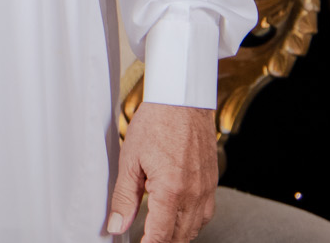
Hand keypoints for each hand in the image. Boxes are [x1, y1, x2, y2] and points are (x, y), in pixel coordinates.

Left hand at [105, 102, 216, 240]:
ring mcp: (206, 190)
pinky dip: (191, 223)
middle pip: (179, 238)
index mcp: (171, 190)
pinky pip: (205, 215)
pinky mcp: (212, 183)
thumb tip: (117, 225)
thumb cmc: (156, 123)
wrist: (182, 101)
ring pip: (194, 229)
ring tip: (158, 234)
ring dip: (177, 236)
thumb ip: (124, 198)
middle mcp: (193, 194)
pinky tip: (178, 218)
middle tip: (144, 239)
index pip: (160, 236)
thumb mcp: (130, 160)